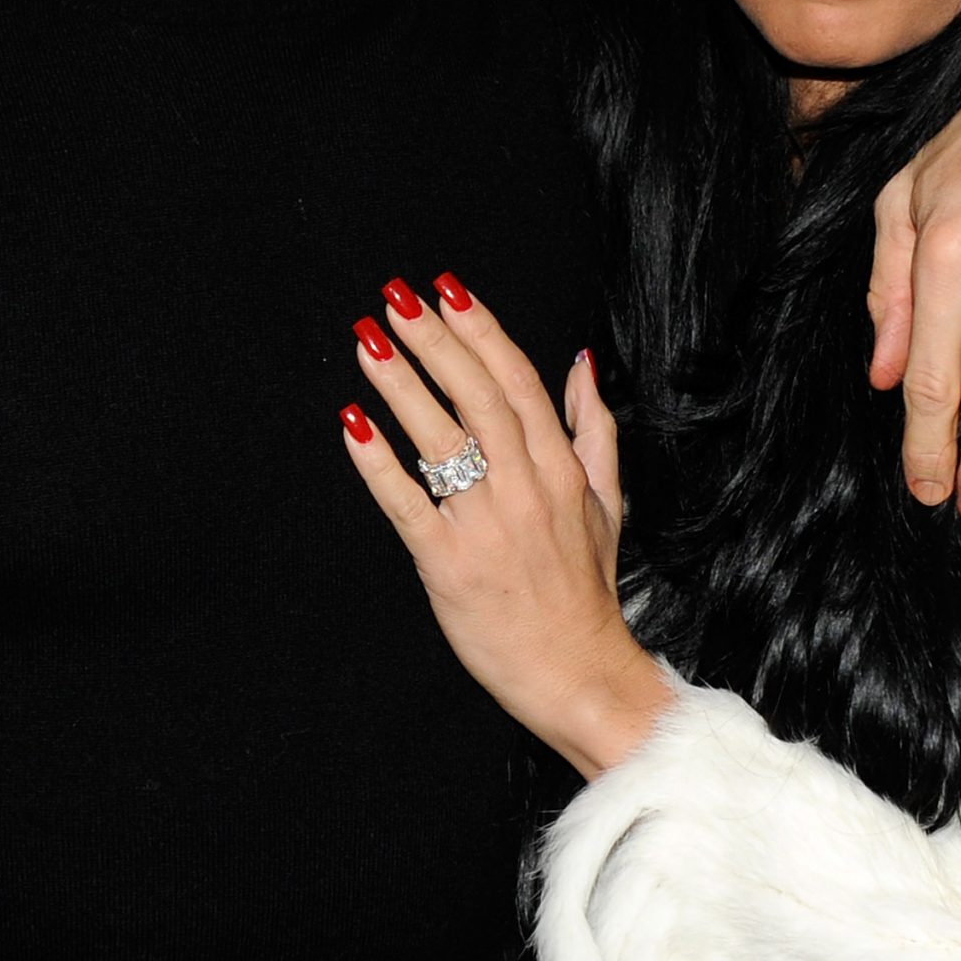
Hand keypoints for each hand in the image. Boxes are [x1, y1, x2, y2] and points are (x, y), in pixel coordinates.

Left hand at [341, 276, 673, 779]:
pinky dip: (378, 462)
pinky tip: (353, 424)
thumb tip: (582, 364)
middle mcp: (526, 488)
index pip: (519, 381)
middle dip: (435, 341)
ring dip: (401, 385)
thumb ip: (593, 428)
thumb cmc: (583, 588)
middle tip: (395, 298)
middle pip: (478, 396)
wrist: (576, 670)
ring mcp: (486, 526)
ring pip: (441, 439)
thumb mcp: (606, 502)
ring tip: (367, 342)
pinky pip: (406, 503)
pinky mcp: (448, 564)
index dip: (482, 330)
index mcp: (561, 469)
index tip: (447, 290)